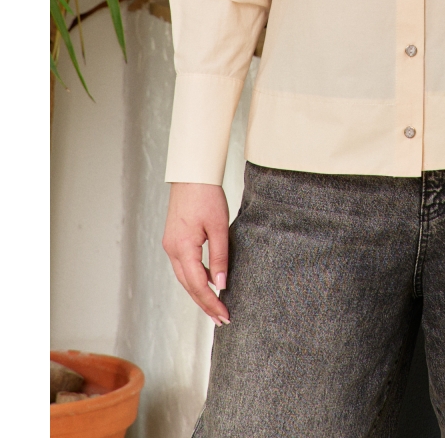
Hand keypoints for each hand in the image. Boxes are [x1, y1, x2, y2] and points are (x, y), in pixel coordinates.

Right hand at [162, 182, 230, 325]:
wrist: (192, 175)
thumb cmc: (207, 196)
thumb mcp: (219, 226)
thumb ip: (220, 257)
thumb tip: (221, 285)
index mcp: (182, 248)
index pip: (197, 285)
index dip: (211, 303)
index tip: (225, 316)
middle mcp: (172, 250)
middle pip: (188, 286)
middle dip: (205, 304)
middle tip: (222, 319)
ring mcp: (170, 245)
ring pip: (184, 278)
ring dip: (199, 292)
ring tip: (216, 306)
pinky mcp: (173, 240)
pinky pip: (184, 266)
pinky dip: (195, 277)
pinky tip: (209, 281)